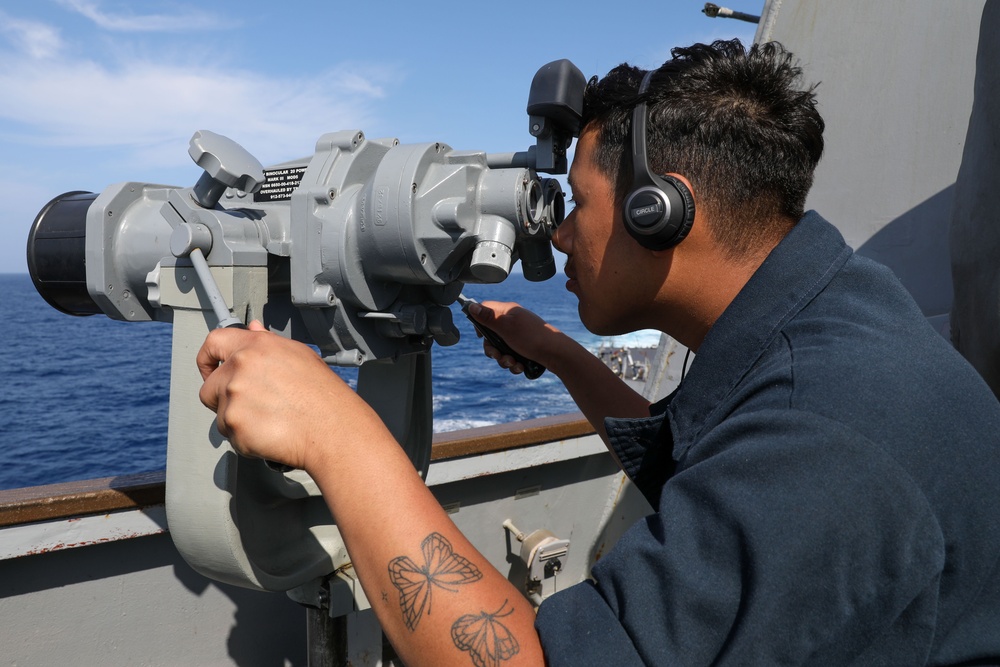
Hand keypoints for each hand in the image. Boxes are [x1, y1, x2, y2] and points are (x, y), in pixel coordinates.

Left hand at [196, 321, 384, 470]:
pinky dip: (245, 440)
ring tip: (269, 421)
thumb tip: (253, 329)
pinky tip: (270, 433)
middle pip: (210, 388)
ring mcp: (235, 395)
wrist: (333, 428)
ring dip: (238, 422)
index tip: (210, 370)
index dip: (207, 359)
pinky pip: (230, 436)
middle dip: (224, 400)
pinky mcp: (234, 424)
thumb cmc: (323, 396)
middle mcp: (241, 366)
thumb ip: (267, 342)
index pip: (213, 343)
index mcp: (256, 346)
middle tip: (252, 408)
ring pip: (220, 415)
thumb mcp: (299, 355)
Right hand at [467, 301, 562, 374]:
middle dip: (493, 350)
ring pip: (501, 349)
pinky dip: (514, 363)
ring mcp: (519, 336)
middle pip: (491, 335)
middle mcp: (513, 322)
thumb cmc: (532, 338)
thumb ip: (488, 317)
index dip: (479, 323)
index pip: (486, 310)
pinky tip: (521, 366)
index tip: (481, 336)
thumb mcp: (506, 326)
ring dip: (504, 360)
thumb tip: (471, 306)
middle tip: (499, 355)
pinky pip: (512, 356)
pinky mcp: (525, 348)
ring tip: (514, 363)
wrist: (557, 354)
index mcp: (508, 311)